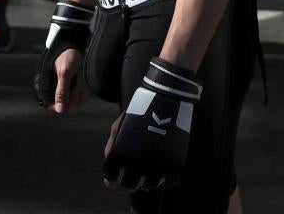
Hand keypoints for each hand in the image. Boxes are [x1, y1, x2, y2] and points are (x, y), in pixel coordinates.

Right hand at [33, 0, 93, 109]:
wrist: (75, 35)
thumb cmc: (68, 51)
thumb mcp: (65, 71)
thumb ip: (62, 91)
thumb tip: (59, 110)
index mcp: (45, 80)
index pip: (47, 102)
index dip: (57, 106)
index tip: (67, 106)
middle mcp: (52, 80)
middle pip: (60, 100)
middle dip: (71, 98)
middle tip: (78, 91)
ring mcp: (61, 78)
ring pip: (69, 95)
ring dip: (77, 93)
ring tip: (80, 83)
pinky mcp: (69, 76)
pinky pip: (74, 89)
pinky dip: (80, 88)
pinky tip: (83, 84)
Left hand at [102, 57, 201, 191]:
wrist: (167, 96)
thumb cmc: (141, 109)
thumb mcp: (121, 124)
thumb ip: (113, 146)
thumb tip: (109, 170)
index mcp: (120, 154)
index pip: (111, 178)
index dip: (112, 178)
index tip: (116, 176)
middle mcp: (137, 164)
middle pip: (130, 185)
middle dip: (129, 180)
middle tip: (134, 172)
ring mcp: (157, 167)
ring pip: (149, 186)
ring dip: (147, 180)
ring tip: (149, 167)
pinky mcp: (174, 166)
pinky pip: (167, 182)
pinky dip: (164, 178)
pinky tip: (161, 167)